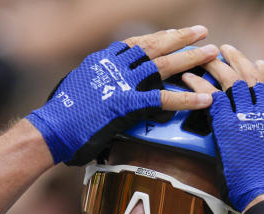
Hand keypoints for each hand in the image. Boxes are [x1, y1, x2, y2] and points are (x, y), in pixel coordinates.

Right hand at [26, 26, 217, 165]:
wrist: (51, 129)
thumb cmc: (59, 116)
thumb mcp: (76, 89)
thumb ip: (94, 84)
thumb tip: (98, 87)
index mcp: (102, 60)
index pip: (137, 43)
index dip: (159, 37)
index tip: (176, 33)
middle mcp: (115, 65)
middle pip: (155, 46)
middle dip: (181, 38)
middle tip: (202, 33)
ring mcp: (123, 83)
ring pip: (164, 65)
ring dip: (191, 58)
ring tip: (212, 54)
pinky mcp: (128, 104)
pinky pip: (164, 99)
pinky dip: (186, 98)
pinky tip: (204, 98)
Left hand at [183, 45, 263, 210]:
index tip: (259, 63)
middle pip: (253, 78)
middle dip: (239, 61)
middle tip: (226, 50)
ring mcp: (248, 116)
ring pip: (232, 82)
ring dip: (217, 66)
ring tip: (206, 56)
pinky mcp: (227, 125)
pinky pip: (211, 98)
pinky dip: (199, 86)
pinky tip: (190, 78)